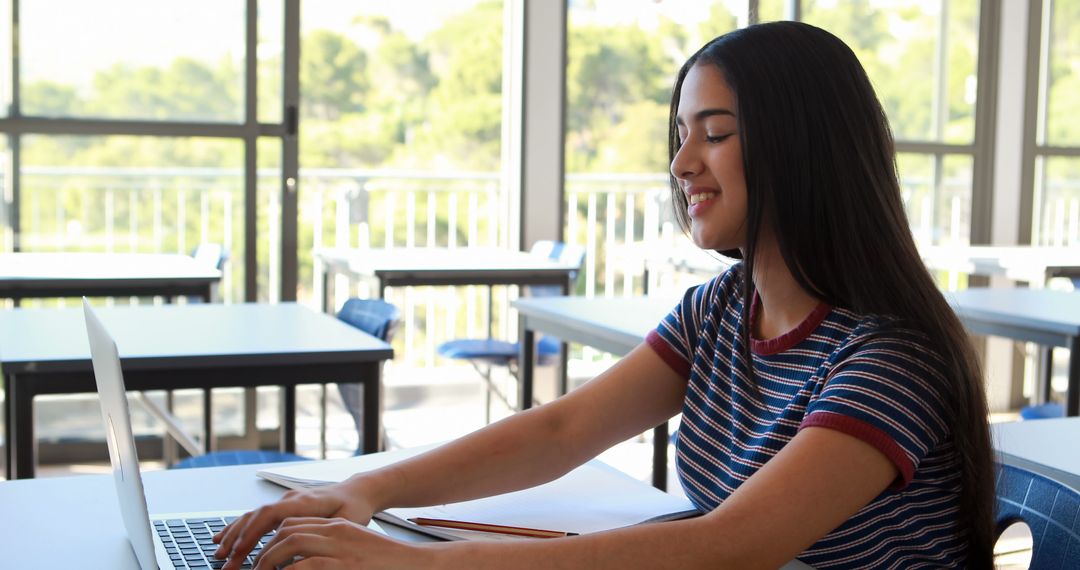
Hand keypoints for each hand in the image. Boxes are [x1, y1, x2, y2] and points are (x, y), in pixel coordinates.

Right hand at [213, 480, 376, 569]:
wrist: (356, 492)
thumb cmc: (354, 508)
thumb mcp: (346, 522)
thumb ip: (325, 531)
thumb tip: (303, 548)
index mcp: (305, 502)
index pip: (271, 514)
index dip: (254, 532)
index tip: (241, 550)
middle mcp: (290, 499)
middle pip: (256, 517)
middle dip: (238, 540)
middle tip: (226, 562)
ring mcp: (284, 501)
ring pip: (252, 516)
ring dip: (234, 535)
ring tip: (219, 554)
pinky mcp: (282, 507)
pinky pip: (255, 517)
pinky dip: (237, 528)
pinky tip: (222, 538)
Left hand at [252, 517, 431, 569]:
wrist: (419, 566)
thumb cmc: (389, 566)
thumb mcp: (356, 552)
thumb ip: (332, 555)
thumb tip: (302, 566)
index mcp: (340, 528)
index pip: (294, 524)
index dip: (271, 540)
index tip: (260, 558)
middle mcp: (337, 532)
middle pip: (287, 530)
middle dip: (264, 550)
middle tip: (254, 569)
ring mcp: (341, 547)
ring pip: (290, 543)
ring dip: (269, 561)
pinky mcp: (344, 564)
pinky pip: (304, 566)